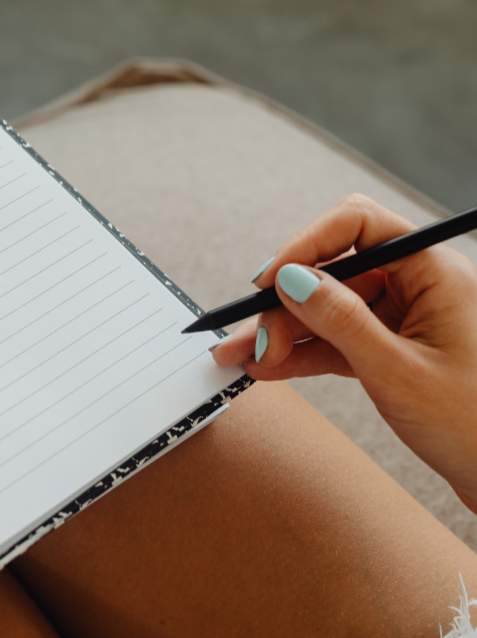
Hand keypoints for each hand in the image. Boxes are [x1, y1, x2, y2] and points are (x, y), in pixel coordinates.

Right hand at [212, 194, 476, 510]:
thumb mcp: (398, 371)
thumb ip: (341, 320)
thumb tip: (291, 279)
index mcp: (435, 272)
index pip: (358, 225)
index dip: (306, 246)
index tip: (267, 282)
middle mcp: (418, 286)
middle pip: (332, 271)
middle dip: (284, 303)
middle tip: (256, 340)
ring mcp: (403, 319)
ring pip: (326, 308)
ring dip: (282, 331)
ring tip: (243, 356)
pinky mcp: (392, 351)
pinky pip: (334, 340)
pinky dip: (300, 353)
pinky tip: (268, 366)